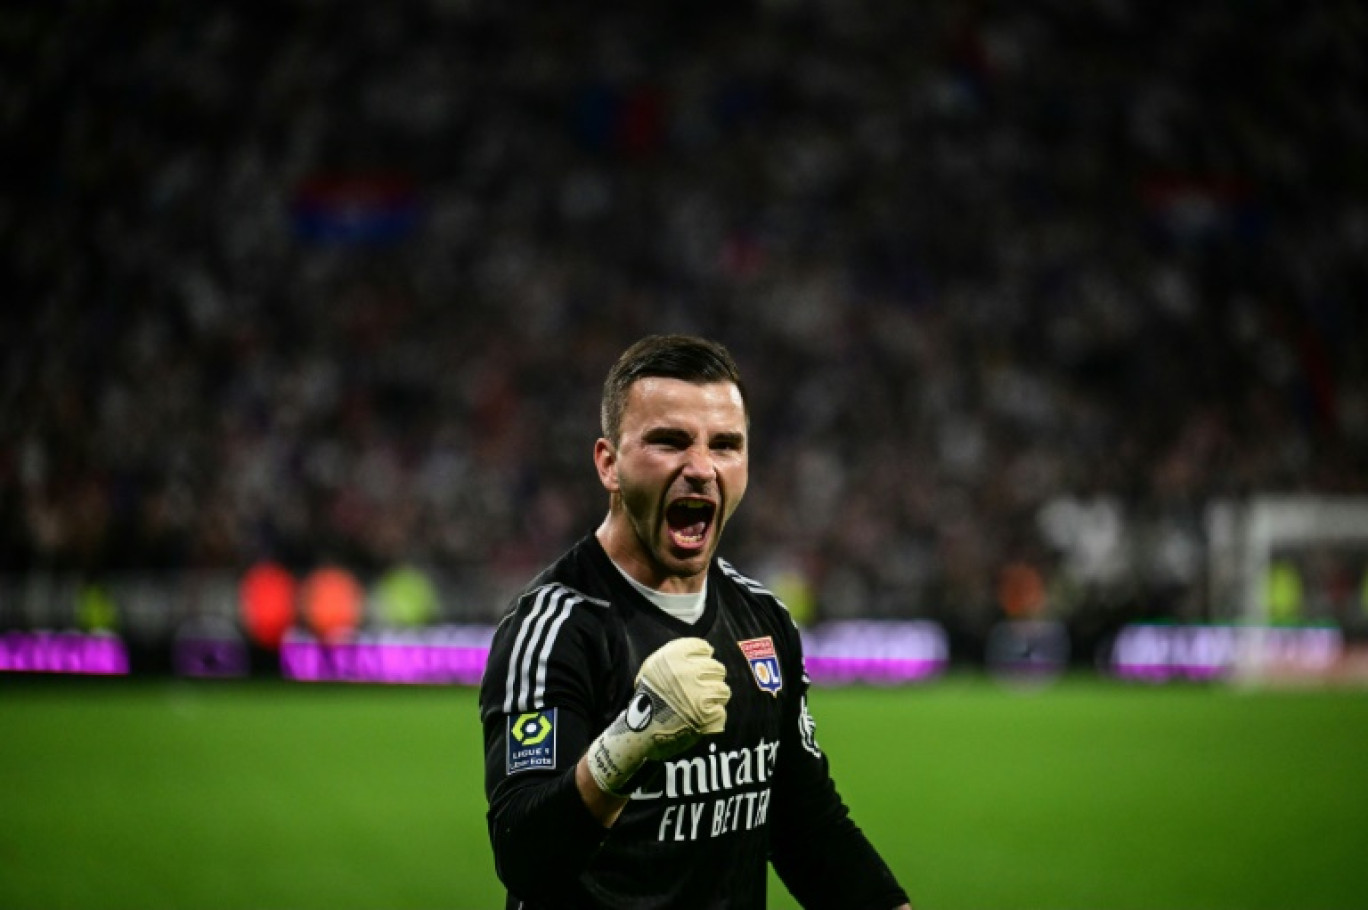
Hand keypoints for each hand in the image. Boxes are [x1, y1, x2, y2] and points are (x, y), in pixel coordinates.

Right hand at [586, 638, 729, 795]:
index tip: (696, 669)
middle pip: (717, 668)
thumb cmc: (649, 699)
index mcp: (673, 656)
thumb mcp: (654, 668)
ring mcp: (699, 693)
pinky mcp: (707, 715)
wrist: (639, 732)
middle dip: (709, 679)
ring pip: (723, 690)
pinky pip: (720, 712)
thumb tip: (707, 650)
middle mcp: (687, 671)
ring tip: (698, 706)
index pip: (703, 647)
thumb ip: (677, 657)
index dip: (701, 659)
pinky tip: (696, 720)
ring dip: (713, 699)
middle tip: (696, 691)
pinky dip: (711, 718)